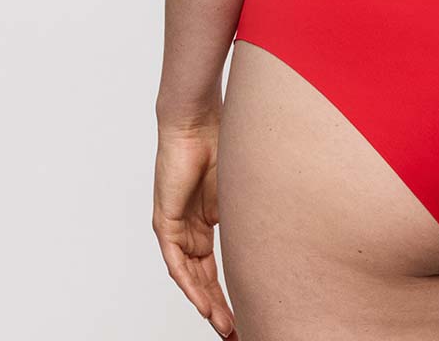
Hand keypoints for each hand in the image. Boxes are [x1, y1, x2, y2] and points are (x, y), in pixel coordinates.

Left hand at [153, 117, 236, 337]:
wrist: (196, 120)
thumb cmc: (222, 141)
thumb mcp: (240, 188)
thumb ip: (247, 213)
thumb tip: (272, 236)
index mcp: (207, 221)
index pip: (216, 267)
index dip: (229, 291)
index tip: (244, 313)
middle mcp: (190, 229)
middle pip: (203, 278)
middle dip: (220, 307)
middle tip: (236, 329)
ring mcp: (177, 227)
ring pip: (190, 276)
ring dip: (207, 303)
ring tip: (225, 325)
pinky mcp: (165, 222)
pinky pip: (176, 262)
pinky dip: (190, 284)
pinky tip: (204, 303)